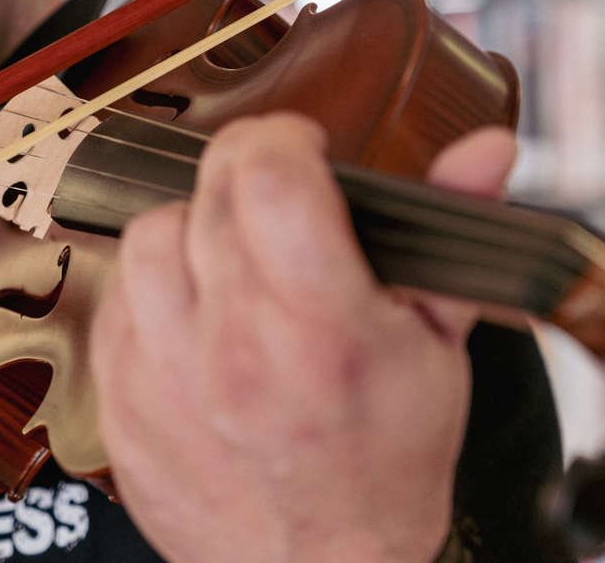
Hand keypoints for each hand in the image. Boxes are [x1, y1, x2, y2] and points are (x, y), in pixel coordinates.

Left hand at [91, 113, 516, 562]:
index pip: (274, 180)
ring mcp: (165, 376)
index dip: (285, 138)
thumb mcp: (436, 347)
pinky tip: (199, 314)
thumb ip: (451, 237)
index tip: (302, 147)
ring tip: (236, 262)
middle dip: (249, 172)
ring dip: (195, 230)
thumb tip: (484, 153)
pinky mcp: (121, 397)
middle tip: (278, 201)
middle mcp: (235, 350)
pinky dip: (158, 287)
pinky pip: (119, 298)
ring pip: (151, 234)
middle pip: (212, 193)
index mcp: (324, 331)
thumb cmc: (382, 466)